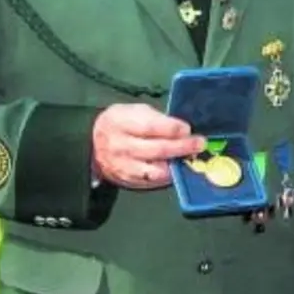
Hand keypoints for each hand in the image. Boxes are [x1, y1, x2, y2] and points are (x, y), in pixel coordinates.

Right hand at [91, 104, 206, 189]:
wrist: (95, 145)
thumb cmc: (122, 123)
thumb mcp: (133, 111)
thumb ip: (156, 119)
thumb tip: (182, 129)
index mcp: (120, 123)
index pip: (149, 127)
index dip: (171, 128)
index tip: (187, 128)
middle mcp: (120, 147)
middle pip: (156, 149)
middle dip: (181, 147)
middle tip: (199, 143)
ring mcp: (124, 167)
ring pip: (155, 170)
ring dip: (176, 165)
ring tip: (190, 158)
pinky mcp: (129, 181)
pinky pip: (152, 181)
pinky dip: (168, 176)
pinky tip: (178, 168)